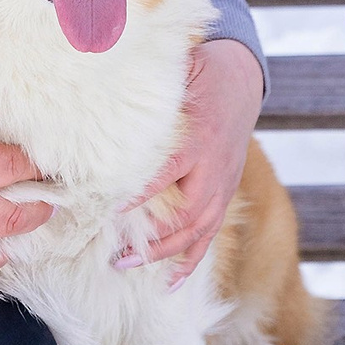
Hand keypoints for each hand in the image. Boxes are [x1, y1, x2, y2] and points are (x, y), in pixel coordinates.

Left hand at [120, 38, 262, 287]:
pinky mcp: (224, 194)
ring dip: (163, 253)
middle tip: (113, 252)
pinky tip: (168, 284)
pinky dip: (191, 261)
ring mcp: (222, 184)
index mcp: (198, 137)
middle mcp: (213, 167)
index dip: (142, 193)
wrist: (242, 81)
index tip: (110, 209)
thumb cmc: (199, 73)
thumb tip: (101, 60)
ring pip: (197, 230)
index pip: (169, 170)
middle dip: (151, 236)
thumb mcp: (179, 68)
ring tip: (126, 266)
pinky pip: (210, 234)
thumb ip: (146, 78)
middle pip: (186, 212)